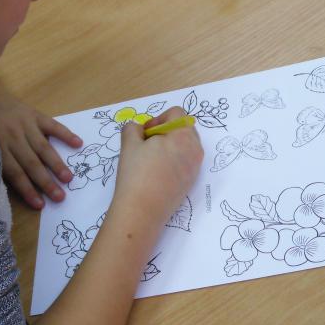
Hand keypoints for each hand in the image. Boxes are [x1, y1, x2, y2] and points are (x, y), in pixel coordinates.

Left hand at [0, 87, 82, 208]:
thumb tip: (16, 185)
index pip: (15, 173)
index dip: (28, 190)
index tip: (40, 205)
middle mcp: (13, 138)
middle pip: (31, 164)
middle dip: (46, 182)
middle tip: (60, 197)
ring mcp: (25, 125)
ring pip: (43, 148)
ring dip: (57, 163)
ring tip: (68, 178)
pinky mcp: (35, 114)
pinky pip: (53, 125)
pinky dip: (65, 134)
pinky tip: (78, 144)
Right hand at [110, 107, 203, 226]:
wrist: (142, 210)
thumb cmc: (136, 173)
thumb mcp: (129, 144)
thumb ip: (133, 128)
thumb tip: (139, 130)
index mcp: (183, 136)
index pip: (177, 114)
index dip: (158, 118)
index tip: (145, 134)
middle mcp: (195, 150)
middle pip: (184, 128)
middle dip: (165, 131)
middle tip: (146, 144)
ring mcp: (195, 167)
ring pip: (186, 146)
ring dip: (170, 146)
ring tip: (150, 159)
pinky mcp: (191, 182)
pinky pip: (185, 162)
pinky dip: (173, 161)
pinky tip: (156, 173)